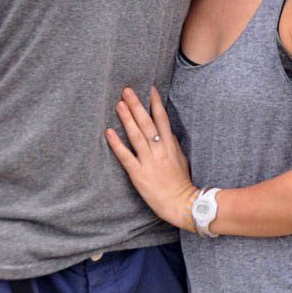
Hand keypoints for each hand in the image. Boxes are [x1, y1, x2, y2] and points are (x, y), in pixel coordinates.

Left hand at [105, 86, 195, 229]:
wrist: (182, 203)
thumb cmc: (181, 182)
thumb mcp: (181, 159)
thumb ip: (173, 144)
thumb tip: (166, 132)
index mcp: (170, 145)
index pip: (162, 120)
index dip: (156, 103)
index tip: (150, 89)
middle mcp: (159, 150)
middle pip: (147, 123)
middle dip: (137, 105)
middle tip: (127, 91)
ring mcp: (149, 161)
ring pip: (136, 136)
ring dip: (127, 119)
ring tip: (119, 104)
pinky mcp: (138, 174)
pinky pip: (126, 156)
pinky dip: (117, 144)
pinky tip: (109, 132)